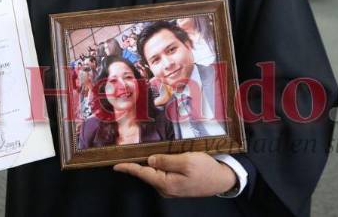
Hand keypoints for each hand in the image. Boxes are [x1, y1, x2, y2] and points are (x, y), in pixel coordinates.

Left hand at [114, 153, 236, 197]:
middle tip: (128, 149)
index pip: (142, 173)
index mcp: (166, 183)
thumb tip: (149, 160)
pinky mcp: (176, 183)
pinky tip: (157, 156)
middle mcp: (166, 187)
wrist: (222, 179)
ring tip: (141, 150)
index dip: (128, 167)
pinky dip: (158, 164)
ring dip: (148, 162)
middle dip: (137, 162)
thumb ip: (166, 160)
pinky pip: (162, 173)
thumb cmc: (206, 170)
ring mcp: (171, 187)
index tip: (115, 165)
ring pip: (154, 172)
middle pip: (147, 173)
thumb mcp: (187, 161)